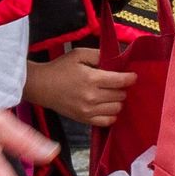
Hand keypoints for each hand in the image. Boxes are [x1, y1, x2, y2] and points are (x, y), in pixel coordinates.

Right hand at [21, 46, 135, 128]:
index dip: (130, 78)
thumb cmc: (60, 68)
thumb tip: (116, 60)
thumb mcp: (79, 54)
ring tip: (111, 94)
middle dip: (122, 88)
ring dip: (117, 101)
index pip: (121, 81)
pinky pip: (108, 121)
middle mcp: (92, 97)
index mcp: (91, 79)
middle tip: (116, 83)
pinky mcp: (84, 120)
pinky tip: (106, 106)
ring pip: (117, 109)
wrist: (41, 86)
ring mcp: (88, 111)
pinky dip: (111, 114)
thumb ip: (99, 55)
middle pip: (121, 95)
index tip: (132, 76)